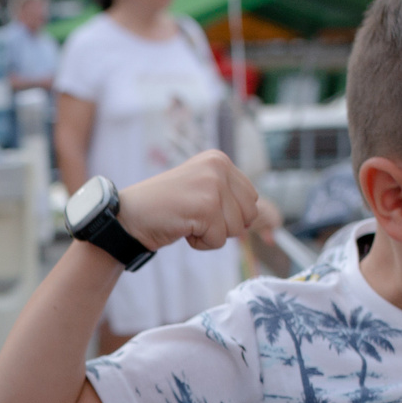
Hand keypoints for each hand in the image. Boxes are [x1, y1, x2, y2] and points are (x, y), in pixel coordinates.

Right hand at [115, 152, 279, 253]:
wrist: (129, 217)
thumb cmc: (164, 209)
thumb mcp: (202, 192)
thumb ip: (231, 199)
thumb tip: (272, 219)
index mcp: (219, 160)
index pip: (251, 199)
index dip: (230, 216)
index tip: (201, 211)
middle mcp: (218, 166)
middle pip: (249, 214)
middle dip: (223, 225)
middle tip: (193, 216)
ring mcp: (213, 184)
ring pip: (235, 229)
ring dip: (210, 235)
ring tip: (185, 221)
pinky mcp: (206, 206)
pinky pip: (219, 240)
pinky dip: (199, 243)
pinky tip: (181, 228)